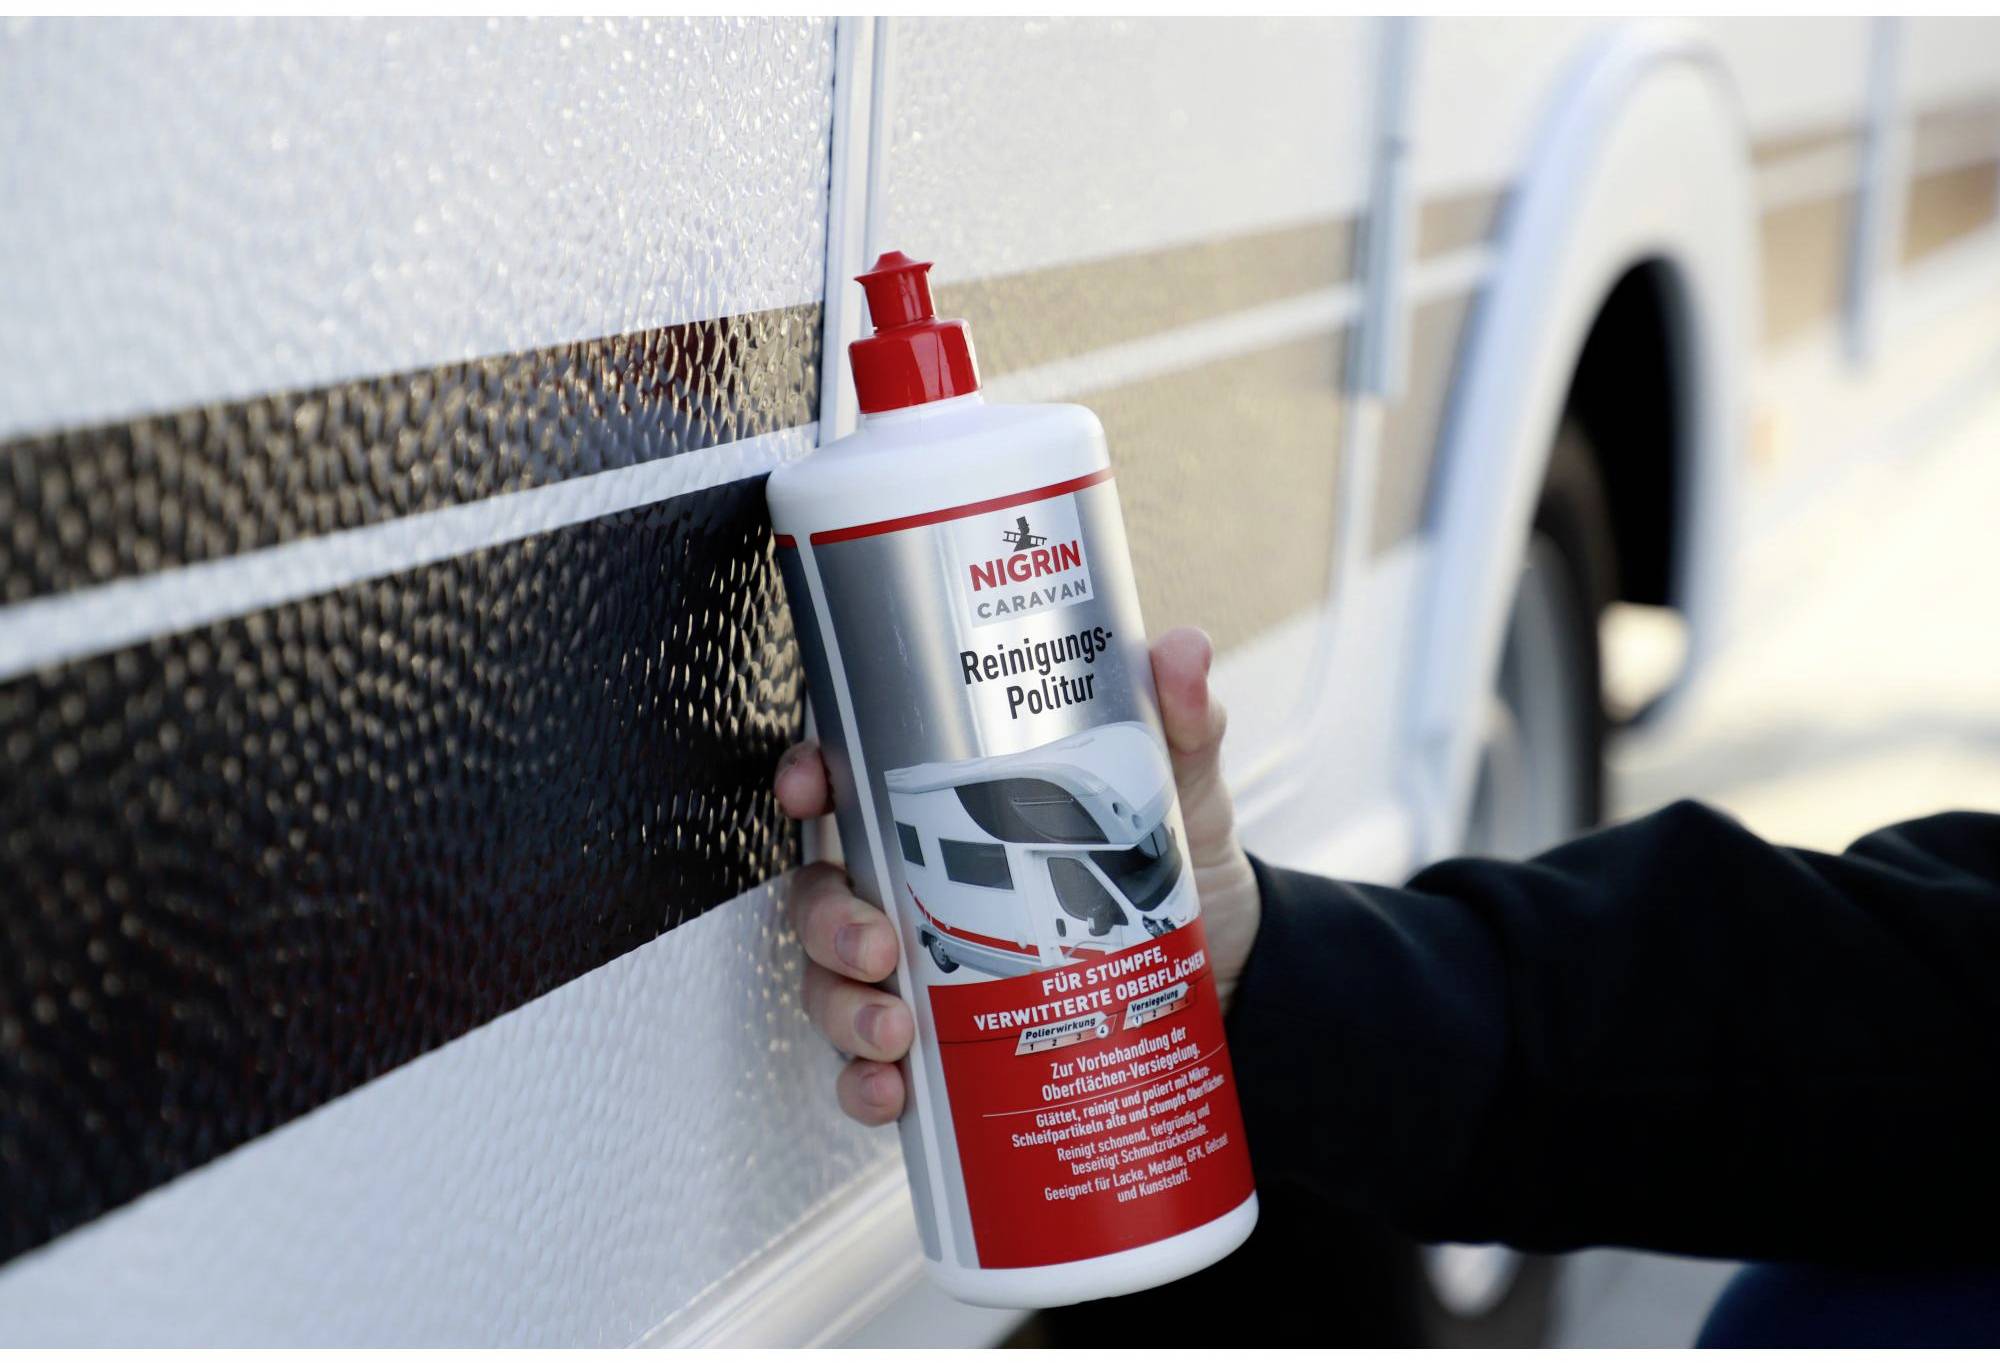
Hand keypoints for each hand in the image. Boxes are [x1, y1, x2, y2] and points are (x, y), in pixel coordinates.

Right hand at [774, 625, 1262, 1125]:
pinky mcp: (940, 1040)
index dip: (804, 777)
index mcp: (943, 810)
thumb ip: (1177, 723)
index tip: (810, 787)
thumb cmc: (1168, 864)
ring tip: (894, 1031)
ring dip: (842, 1007)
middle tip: (878, 944)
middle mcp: (910, 884)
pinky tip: (893, 1091)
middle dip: (827, 919)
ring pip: (829, 980)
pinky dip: (865, 1083)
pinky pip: (869, 1065)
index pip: (845, 779)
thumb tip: (1181, 651)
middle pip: (819, 890)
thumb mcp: (1176, 790)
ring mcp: (916, 966)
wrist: (1220, 974)